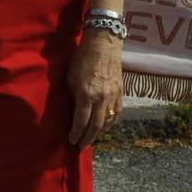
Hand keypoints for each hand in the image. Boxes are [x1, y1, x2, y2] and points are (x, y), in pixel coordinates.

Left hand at [66, 29, 123, 147]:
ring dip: (100, 133)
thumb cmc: (82, 58)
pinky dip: (111, 123)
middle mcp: (101, 98)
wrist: (104, 44)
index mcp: (86, 94)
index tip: (72, 140)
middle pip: (96, 125)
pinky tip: (106, 128)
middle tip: (82, 147)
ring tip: (92, 140)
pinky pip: (117, 112)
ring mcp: (113, 96)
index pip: (81, 120)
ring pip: (108, 121)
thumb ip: (73, 95)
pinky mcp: (121, 92)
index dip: (76, 133)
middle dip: (88, 138)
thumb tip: (72, 111)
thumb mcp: (71, 77)